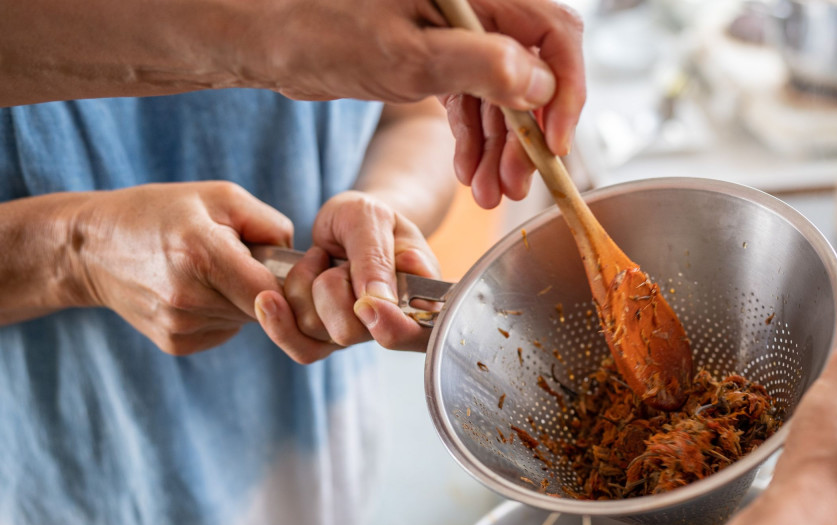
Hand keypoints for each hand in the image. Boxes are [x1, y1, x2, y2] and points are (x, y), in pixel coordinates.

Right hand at [69, 181, 290, 354]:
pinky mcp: (176, 344)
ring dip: (243, 300)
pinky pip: (224, 331)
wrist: (91, 248)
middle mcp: (189, 298)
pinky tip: (197, 291)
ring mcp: (181, 326)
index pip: (273, 293)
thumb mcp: (219, 197)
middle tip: (246, 260)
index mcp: (202, 255)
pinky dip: (222, 313)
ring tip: (214, 272)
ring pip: (246, 322)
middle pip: (264, 309)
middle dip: (266, 287)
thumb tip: (299, 262)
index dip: (291, 284)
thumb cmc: (160, 212)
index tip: (289, 269)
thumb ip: (270, 225)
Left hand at [255, 191, 441, 362]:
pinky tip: (274, 297)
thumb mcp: (371, 217)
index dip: (390, 325)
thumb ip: (375, 256)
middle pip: (352, 332)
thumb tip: (379, 302)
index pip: (415, 334)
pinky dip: (280, 318)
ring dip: (307, 288)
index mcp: (422, 300)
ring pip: (318, 332)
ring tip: (322, 262)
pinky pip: (299, 346)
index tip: (367, 300)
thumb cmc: (369, 217)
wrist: (348, 223)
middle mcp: (393, 326)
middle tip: (341, 261)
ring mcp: (358, 335)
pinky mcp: (326, 341)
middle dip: (332, 288)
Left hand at [260, 0, 584, 208]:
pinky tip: (471, 171)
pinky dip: (477, 138)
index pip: (555, 34)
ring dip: (503, 146)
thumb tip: (540, 84)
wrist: (271, 36)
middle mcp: (476, 5)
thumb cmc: (323, 32)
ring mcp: (460, 31)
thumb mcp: (405, 55)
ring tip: (492, 193)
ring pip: (506, 92)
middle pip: (534, 70)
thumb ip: (480, 66)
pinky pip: (477, 98)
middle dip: (529, 134)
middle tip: (517, 184)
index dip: (565, 92)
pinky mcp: (440, 54)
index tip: (554, 145)